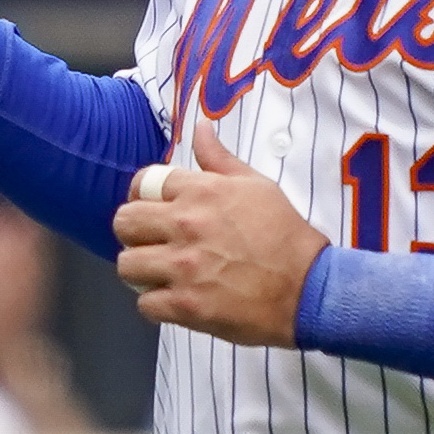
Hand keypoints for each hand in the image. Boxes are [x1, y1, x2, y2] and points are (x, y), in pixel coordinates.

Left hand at [111, 121, 320, 345]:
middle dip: (134, 233)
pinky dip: (157, 304)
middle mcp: (186, 225)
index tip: (152, 209)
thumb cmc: (285, 235)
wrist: (309, 288)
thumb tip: (200, 127)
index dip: (142, 196)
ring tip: (161, 274)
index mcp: (201, 191)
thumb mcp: (257, 185)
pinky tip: (176, 299)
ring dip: (141, 271)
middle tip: (153, 243)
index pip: (142, 182)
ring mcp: (183, 267)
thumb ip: (219, 159)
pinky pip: (145, 304)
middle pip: (124, 222)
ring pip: (127, 264)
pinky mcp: (185, 306)